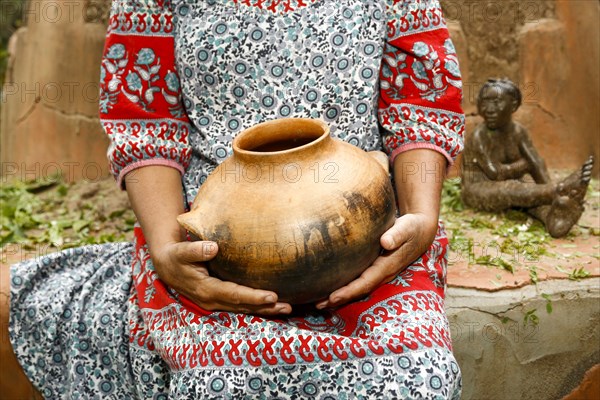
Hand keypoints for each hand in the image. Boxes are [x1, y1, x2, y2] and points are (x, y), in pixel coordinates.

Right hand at [150, 241, 291, 315]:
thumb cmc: (175, 256)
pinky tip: (272, 304)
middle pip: (243, 306)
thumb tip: (213, 247)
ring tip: (287, 308)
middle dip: (266, 307)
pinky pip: (241, 305)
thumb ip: (195, 249)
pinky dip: (257, 306)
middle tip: (288, 306)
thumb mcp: (180, 251)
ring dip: (265, 310)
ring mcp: (216, 302)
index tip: (272, 295)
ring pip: (244, 308)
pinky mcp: (220, 299)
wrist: (166, 265)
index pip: (234, 294)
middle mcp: (212, 300)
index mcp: (205, 289)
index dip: (253, 296)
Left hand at [315, 213, 437, 308]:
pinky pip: (358, 281)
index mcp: (388, 266)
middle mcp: (383, 273)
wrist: (421, 230)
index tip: (332, 297)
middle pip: (358, 291)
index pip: (365, 283)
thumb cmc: (412, 227)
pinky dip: (345, 286)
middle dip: (339, 299)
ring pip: (357, 288)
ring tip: (319, 302)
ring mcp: (379, 272)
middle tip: (317, 304)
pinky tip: (330, 287)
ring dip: (339, 296)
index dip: (348, 291)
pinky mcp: (375, 268)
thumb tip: (385, 242)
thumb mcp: (407, 227)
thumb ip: (397, 234)